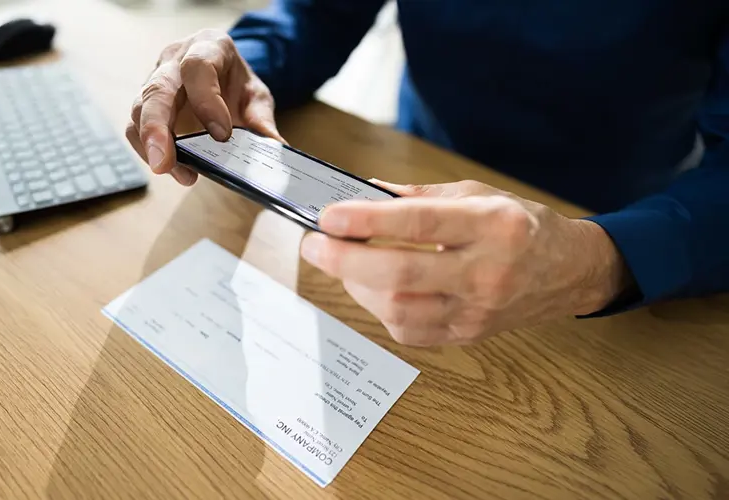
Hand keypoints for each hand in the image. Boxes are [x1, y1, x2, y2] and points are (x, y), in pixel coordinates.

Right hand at [126, 30, 283, 185]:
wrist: (223, 77)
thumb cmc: (236, 83)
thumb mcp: (256, 97)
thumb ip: (263, 122)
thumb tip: (276, 150)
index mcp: (208, 47)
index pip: (198, 67)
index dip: (206, 101)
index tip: (222, 135)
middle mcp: (175, 60)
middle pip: (157, 89)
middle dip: (157, 127)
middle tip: (164, 162)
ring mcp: (156, 81)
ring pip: (139, 109)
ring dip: (151, 144)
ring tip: (173, 171)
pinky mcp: (146, 105)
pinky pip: (135, 127)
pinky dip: (148, 150)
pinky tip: (171, 169)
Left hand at [300, 180, 630, 345]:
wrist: (567, 272)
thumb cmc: (521, 225)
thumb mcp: (478, 193)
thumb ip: (419, 196)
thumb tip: (363, 193)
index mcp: (493, 225)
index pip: (419, 224)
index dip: (367, 222)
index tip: (328, 217)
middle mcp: (487, 272)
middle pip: (401, 276)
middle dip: (345, 262)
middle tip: (313, 245)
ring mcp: (478, 311)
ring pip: (399, 310)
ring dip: (358, 286)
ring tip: (344, 263)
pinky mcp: (468, 335)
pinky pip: (409, 331)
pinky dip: (380, 308)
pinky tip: (373, 288)